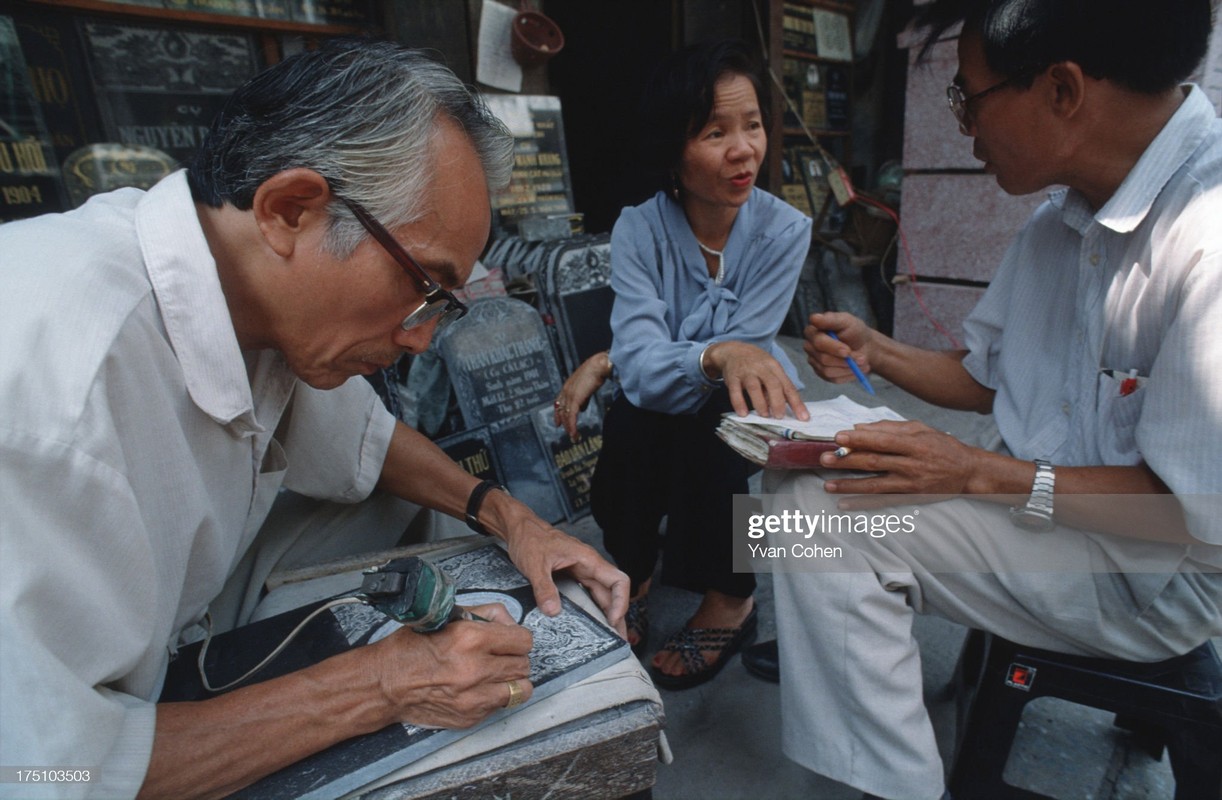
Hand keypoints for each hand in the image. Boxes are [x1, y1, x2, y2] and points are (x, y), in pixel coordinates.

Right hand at [368, 608, 532, 728]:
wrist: (385, 684)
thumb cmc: (411, 649)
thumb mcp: (447, 617)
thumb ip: (485, 614)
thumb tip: (509, 621)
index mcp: (470, 639)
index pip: (523, 640)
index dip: (518, 638)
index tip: (511, 639)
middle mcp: (475, 669)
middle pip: (524, 664)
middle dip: (515, 658)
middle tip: (501, 656)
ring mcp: (474, 697)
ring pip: (521, 689)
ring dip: (512, 680)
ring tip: (497, 674)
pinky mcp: (470, 717)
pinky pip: (500, 706)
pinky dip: (495, 697)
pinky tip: (478, 688)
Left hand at [504, 520, 629, 639]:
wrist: (520, 528)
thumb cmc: (530, 538)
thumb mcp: (534, 564)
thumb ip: (544, 587)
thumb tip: (553, 611)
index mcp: (588, 559)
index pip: (618, 580)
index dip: (621, 601)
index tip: (613, 620)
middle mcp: (588, 566)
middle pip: (612, 592)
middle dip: (617, 616)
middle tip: (617, 640)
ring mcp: (581, 571)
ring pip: (601, 595)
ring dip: (606, 614)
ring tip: (608, 637)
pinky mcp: (572, 576)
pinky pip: (587, 594)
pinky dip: (592, 609)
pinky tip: (589, 623)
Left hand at [553, 352, 610, 440]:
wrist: (600, 365)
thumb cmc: (596, 371)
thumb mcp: (587, 386)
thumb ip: (584, 398)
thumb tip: (582, 409)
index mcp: (568, 386)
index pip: (559, 403)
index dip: (558, 414)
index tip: (558, 423)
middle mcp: (566, 391)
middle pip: (562, 411)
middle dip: (565, 424)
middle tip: (570, 434)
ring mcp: (569, 395)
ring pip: (566, 416)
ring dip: (570, 428)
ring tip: (574, 437)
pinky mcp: (575, 399)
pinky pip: (572, 416)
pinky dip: (572, 426)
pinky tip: (575, 433)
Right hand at [704, 341, 807, 420]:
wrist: (733, 350)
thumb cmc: (756, 363)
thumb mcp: (770, 370)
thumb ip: (777, 387)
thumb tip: (785, 408)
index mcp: (774, 367)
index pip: (788, 386)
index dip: (796, 403)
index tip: (803, 417)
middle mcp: (761, 369)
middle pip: (773, 384)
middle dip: (778, 402)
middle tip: (780, 416)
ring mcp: (746, 372)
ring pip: (755, 387)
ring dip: (760, 403)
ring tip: (764, 415)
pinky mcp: (732, 377)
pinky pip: (735, 391)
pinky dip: (739, 403)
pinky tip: (743, 413)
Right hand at [804, 311, 875, 385]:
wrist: (863, 346)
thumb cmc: (854, 331)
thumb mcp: (846, 321)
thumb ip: (831, 319)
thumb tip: (814, 318)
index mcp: (812, 332)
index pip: (818, 342)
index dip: (833, 348)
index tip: (848, 351)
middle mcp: (810, 347)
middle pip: (824, 359)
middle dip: (845, 360)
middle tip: (862, 358)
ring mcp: (815, 361)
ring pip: (828, 371)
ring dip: (848, 368)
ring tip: (862, 362)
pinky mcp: (822, 373)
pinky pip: (833, 379)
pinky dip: (848, 375)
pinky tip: (856, 369)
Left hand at [816, 419, 981, 497]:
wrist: (968, 472)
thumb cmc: (942, 446)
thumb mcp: (920, 428)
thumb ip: (889, 426)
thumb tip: (859, 427)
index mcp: (914, 443)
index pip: (882, 440)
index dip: (859, 439)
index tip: (838, 437)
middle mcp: (912, 464)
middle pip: (874, 462)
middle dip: (847, 461)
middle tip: (824, 459)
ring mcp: (910, 484)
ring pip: (874, 485)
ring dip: (849, 485)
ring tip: (827, 485)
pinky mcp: (910, 497)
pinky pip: (882, 501)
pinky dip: (862, 503)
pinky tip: (844, 504)